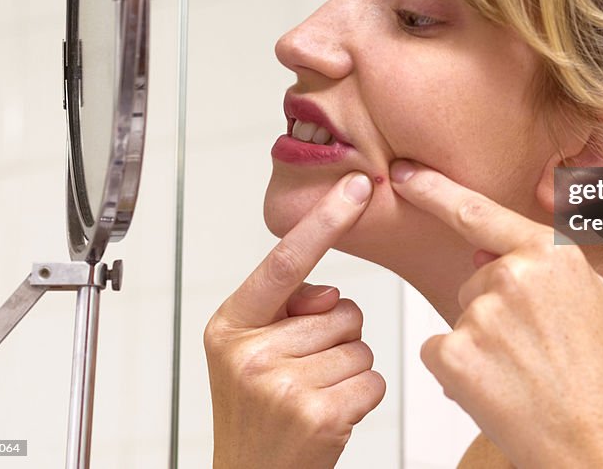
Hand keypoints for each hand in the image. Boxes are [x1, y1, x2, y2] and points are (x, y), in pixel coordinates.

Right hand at [203, 173, 385, 468]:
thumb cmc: (258, 414)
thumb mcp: (251, 351)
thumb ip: (287, 308)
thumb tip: (330, 294)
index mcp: (230, 325)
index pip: (286, 261)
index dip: (325, 221)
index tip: (356, 187)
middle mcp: (250, 354)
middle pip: (340, 311)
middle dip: (337, 339)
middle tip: (305, 374)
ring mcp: (282, 387)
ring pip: (360, 345)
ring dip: (349, 370)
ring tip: (313, 395)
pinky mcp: (316, 416)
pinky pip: (372, 380)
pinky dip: (362, 397)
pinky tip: (330, 414)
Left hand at [390, 160, 602, 467]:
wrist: (602, 448)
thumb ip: (558, 268)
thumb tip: (506, 254)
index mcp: (552, 256)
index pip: (479, 212)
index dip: (435, 189)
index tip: (403, 173)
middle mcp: (514, 275)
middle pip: (476, 280)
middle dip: (494, 309)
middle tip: (536, 351)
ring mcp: (482, 314)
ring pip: (461, 319)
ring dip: (481, 344)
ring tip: (527, 375)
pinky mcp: (456, 354)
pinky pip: (441, 352)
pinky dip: (461, 373)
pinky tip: (501, 390)